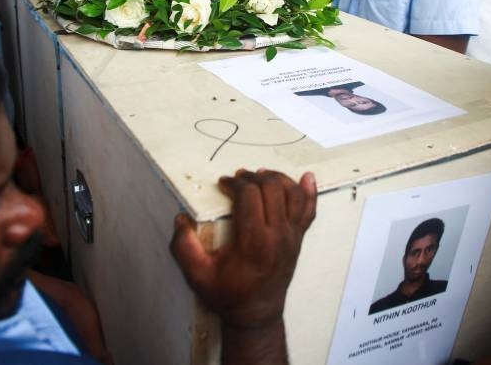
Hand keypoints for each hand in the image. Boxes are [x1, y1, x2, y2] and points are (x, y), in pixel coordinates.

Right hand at [170, 169, 316, 329]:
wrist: (256, 314)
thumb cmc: (226, 294)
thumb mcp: (197, 275)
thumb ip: (184, 247)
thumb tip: (181, 219)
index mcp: (253, 242)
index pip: (249, 196)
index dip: (235, 183)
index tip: (223, 183)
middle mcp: (278, 235)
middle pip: (272, 189)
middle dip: (253, 177)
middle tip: (238, 178)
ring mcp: (292, 236)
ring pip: (293, 195)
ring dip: (277, 179)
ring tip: (261, 175)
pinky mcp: (299, 239)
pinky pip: (309, 211)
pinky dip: (309, 192)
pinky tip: (307, 177)